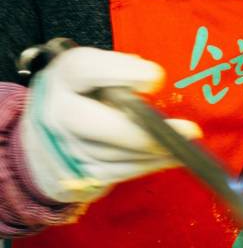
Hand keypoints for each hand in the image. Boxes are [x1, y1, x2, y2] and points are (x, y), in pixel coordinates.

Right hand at [19, 47, 202, 202]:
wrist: (50, 141)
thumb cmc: (84, 100)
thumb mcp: (93, 77)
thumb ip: (117, 73)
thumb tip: (150, 79)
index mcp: (62, 79)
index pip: (83, 69)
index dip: (119, 72)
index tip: (155, 77)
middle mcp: (57, 114)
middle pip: (100, 124)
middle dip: (145, 131)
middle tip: (188, 130)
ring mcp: (68, 149)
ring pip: (119, 154)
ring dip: (158, 150)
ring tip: (186, 141)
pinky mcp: (82, 178)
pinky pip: (123, 172)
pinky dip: (152, 164)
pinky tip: (172, 156)